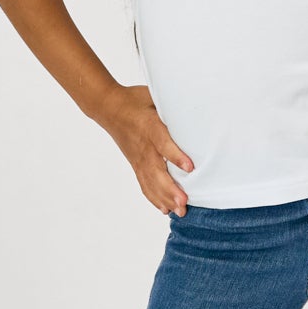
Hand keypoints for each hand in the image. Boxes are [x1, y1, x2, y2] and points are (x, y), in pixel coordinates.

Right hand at [97, 84, 194, 215]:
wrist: (108, 107)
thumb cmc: (136, 100)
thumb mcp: (154, 97)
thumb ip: (173, 106)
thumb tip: (199, 107)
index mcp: (149, 126)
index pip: (163, 144)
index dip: (176, 156)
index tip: (190, 167)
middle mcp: (144, 146)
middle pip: (157, 171)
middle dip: (171, 189)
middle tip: (184, 203)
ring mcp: (139, 158)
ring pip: (151, 182)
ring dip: (165, 198)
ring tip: (180, 212)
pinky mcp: (136, 165)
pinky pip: (144, 184)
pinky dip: (154, 198)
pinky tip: (165, 209)